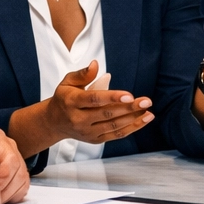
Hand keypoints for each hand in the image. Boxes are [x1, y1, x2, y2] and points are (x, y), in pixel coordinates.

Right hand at [31, 60, 154, 145]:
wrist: (54, 122)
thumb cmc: (64, 98)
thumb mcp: (68, 82)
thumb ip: (83, 74)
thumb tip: (95, 64)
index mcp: (72, 102)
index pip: (94, 99)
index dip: (112, 97)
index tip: (129, 94)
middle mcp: (78, 119)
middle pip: (107, 114)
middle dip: (129, 108)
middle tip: (146, 101)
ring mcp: (87, 132)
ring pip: (113, 126)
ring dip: (133, 120)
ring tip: (149, 112)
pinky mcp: (94, 140)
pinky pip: (115, 135)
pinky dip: (131, 128)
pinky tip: (143, 120)